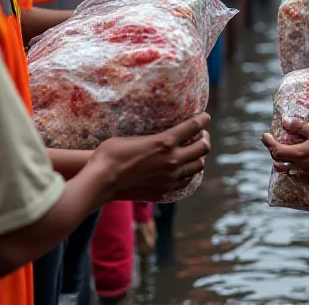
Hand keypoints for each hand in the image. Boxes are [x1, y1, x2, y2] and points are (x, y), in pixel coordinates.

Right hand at [94, 112, 210, 202]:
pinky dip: (188, 174)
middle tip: (202, 135)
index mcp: (165, 141)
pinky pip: (185, 182)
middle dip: (205, 139)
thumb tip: (158, 136)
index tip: (205, 117)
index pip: (193, 126)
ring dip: (199, 158)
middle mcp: (173, 159)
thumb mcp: (135, 137)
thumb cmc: (112, 153)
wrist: (102, 181)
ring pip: (198, 166)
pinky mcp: (164, 191)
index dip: (203, 119)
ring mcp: (170, 177)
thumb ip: (152, 137)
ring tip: (194, 153)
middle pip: (203, 148)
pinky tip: (184, 170)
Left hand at [261, 117, 308, 182]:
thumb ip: (300, 126)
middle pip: (280, 164)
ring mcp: (308, 175)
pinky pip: (300, 178)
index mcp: (299, 154)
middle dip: (274, 154)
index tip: (265, 136)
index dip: (268, 143)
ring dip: (284, 165)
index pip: (276, 151)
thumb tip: (285, 120)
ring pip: (289, 173)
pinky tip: (300, 166)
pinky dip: (295, 171)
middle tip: (274, 145)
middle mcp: (301, 168)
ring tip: (285, 156)